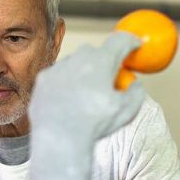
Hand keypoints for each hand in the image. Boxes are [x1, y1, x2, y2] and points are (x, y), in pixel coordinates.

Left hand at [29, 32, 144, 143]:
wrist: (59, 138)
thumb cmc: (95, 125)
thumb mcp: (126, 110)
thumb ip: (136, 92)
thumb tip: (136, 84)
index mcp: (101, 61)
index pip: (120, 41)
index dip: (130, 41)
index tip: (135, 44)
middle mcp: (78, 58)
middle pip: (95, 51)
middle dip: (104, 59)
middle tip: (109, 74)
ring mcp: (58, 67)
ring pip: (74, 64)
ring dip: (82, 73)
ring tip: (86, 97)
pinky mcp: (43, 79)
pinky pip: (59, 76)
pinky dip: (65, 84)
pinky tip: (68, 103)